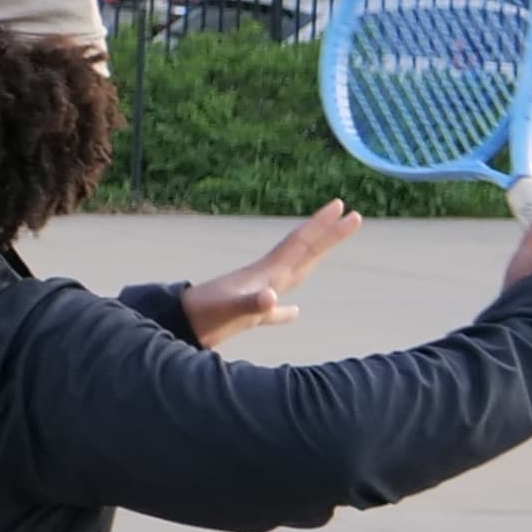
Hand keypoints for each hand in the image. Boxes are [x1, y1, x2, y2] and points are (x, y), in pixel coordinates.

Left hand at [181, 201, 364, 348]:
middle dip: (328, 235)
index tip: (341, 206)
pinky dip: (286, 311)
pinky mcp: (246, 316)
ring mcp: (256, 296)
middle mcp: (265, 280)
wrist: (178, 325)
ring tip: (328, 250)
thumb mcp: (229, 310)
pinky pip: (274, 312)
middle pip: (304, 252)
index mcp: (266, 274)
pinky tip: (293, 312)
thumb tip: (273, 298)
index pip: (299, 244)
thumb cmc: (203, 316)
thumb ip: (252, 304)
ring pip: (294, 274)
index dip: (321, 226)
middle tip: (353, 215)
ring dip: (314, 261)